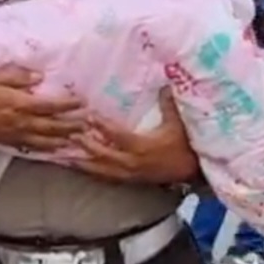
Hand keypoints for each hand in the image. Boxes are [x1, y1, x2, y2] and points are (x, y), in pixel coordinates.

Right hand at [0, 66, 83, 151]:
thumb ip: (18, 76)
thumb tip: (40, 77)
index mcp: (20, 104)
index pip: (50, 105)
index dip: (68, 104)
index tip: (83, 102)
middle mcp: (22, 122)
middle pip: (54, 126)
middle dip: (73, 125)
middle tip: (89, 123)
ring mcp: (17, 134)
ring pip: (46, 140)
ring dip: (65, 139)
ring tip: (80, 139)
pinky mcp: (11, 142)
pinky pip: (34, 147)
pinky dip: (48, 149)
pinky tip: (58, 149)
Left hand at [71, 91, 199, 184]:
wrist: (196, 171)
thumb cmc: (188, 145)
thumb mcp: (179, 123)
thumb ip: (169, 103)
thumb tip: (165, 82)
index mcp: (142, 147)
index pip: (117, 136)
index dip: (102, 126)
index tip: (89, 116)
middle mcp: (133, 163)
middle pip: (104, 156)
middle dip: (86, 147)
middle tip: (70, 136)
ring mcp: (133, 174)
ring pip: (104, 172)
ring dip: (86, 165)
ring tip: (67, 159)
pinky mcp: (134, 181)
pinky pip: (111, 179)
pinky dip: (97, 174)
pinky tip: (86, 170)